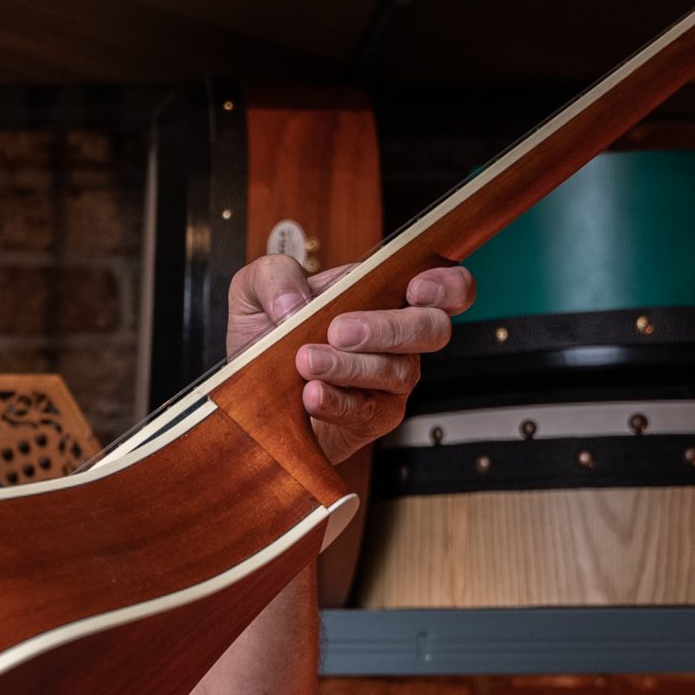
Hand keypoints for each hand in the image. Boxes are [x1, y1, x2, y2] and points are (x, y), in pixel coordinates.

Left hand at [222, 255, 477, 465]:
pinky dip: (338, 401)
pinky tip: (311, 395)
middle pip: (432, 328)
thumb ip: (274, 276)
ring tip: (307, 363)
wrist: (247, 396)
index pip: (446, 287)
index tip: (417, 288)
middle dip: (388, 328)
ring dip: (350, 366)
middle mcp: (398, 337)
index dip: (447, 285)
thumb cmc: (264, 337)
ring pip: (396, 371)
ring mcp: (391, 380)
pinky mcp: (373, 418)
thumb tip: (295, 304)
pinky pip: (367, 411)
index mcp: (383, 296)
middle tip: (339, 331)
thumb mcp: (254, 291)